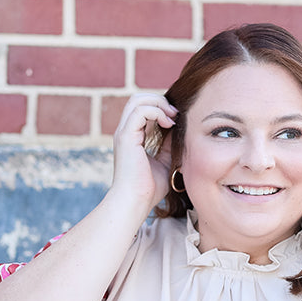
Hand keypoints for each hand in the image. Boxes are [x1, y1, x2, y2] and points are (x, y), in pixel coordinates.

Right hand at [110, 94, 177, 214]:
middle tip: (176, 114)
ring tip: (173, 117)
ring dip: (159, 103)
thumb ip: (168, 145)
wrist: (136, 202)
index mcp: (132, 137)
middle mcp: (125, 132)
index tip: (177, 118)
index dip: (160, 107)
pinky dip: (157, 112)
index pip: (143, 108)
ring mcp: (124, 133)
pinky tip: (169, 124)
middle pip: (138, 98)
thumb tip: (178, 130)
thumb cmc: (149, 189)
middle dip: (160, 100)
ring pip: (137, 99)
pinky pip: (140, 110)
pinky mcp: (125, 137)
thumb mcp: (164, 162)